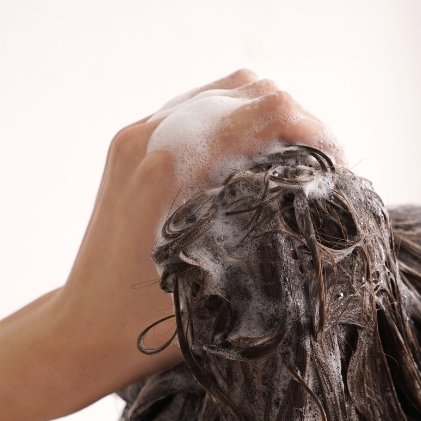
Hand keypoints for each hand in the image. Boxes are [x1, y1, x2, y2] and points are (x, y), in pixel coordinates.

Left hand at [49, 70, 342, 410]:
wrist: (82, 329)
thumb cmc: (146, 325)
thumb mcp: (219, 287)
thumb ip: (268, 241)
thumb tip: (327, 218)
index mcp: (172, 167)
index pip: (266, 110)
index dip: (316, 132)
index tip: (338, 169)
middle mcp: (151, 138)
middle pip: (250, 91)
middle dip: (300, 122)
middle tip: (326, 167)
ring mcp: (138, 136)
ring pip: (225, 92)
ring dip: (271, 118)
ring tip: (298, 161)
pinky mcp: (133, 146)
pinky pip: (200, 109)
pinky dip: (240, 124)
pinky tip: (259, 163)